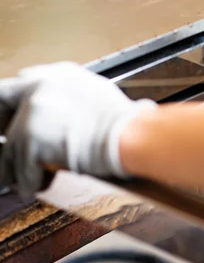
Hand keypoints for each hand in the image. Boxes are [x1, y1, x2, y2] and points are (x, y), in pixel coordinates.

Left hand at [0, 62, 156, 197]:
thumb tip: (67, 117)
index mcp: (59, 75)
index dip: (18, 105)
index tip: (15, 119)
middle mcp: (41, 86)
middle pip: (3, 100)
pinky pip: (20, 167)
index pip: (23, 84)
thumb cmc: (126, 123)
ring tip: (22, 179)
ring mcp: (34, 111)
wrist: (132, 136)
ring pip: (10, 144)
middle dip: (4, 124)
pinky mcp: (31, 138)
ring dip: (15, 165)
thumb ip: (73, 101)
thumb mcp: (98, 96)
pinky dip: (28, 181)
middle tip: (7, 146)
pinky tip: (35, 188)